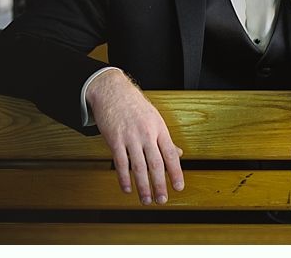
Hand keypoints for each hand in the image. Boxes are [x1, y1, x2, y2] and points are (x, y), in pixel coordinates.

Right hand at [85, 69, 184, 204]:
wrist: (112, 90)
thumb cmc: (133, 104)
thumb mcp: (154, 118)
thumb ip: (164, 138)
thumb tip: (178, 154)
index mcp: (159, 128)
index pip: (170, 153)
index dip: (176, 172)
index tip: (179, 187)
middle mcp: (146, 133)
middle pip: (156, 163)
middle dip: (160, 184)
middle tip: (162, 200)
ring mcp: (130, 136)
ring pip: (139, 166)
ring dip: (143, 186)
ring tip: (146, 199)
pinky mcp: (115, 139)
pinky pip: (121, 162)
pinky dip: (124, 178)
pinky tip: (127, 188)